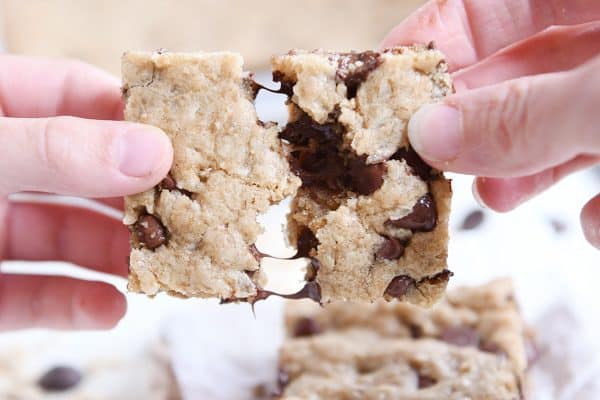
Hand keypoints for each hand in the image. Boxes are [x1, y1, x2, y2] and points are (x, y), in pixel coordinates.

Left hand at [0, 56, 172, 329]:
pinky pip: (35, 295)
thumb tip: (154, 151)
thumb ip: (59, 151)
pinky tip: (109, 309)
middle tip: (194, 210)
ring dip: (117, 255)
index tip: (189, 140)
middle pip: (85, 173)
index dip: (131, 114)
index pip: (73, 95)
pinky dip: (73, 305)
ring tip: (165, 267)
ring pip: (68, 237)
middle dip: (138, 196)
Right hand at [382, 0, 599, 248]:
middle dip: (476, 118)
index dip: (432, 39)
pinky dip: (599, 200)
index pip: (488, 2)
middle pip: (520, 65)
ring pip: (564, 116)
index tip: (384, 89)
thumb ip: (527, 115)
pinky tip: (595, 221)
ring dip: (528, 163)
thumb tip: (432, 135)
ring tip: (494, 196)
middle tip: (429, 159)